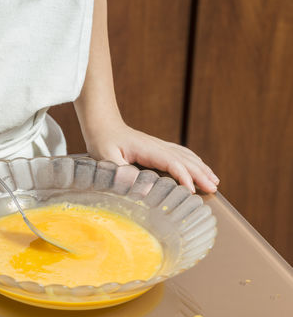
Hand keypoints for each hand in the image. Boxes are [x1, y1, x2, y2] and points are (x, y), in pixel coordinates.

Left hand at [83, 120, 218, 193]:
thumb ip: (123, 173)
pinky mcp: (158, 148)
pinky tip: (201, 168)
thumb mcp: (106, 158)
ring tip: (214, 181)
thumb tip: (143, 188)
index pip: (172, 162)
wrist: (103, 125)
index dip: (184, 177)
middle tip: (214, 189)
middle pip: (185, 160)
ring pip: (186, 156)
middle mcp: (158, 146)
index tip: (192, 191)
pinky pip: (181, 154)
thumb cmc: (103, 142)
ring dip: (201, 168)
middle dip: (200, 174)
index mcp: (148, 149)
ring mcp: (159, 146)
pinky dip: (194, 162)